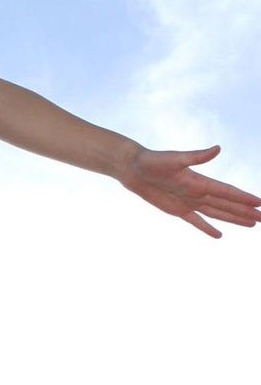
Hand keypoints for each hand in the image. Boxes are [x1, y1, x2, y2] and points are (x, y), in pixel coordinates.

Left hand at [119, 144, 260, 237]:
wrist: (134, 168)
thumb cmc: (153, 161)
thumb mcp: (174, 158)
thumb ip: (196, 156)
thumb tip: (218, 149)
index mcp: (200, 181)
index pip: (227, 192)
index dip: (244, 198)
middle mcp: (198, 193)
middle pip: (227, 205)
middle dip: (246, 212)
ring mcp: (189, 203)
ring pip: (217, 213)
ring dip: (234, 219)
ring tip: (252, 225)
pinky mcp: (177, 210)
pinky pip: (196, 222)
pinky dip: (207, 228)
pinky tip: (219, 235)